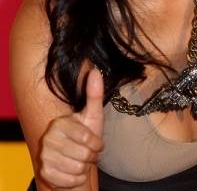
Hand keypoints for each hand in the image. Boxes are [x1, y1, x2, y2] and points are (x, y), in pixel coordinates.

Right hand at [38, 68, 103, 189]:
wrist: (74, 160)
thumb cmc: (87, 136)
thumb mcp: (93, 115)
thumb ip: (94, 94)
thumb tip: (97, 70)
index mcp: (60, 123)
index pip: (87, 138)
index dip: (96, 143)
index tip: (96, 143)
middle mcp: (48, 138)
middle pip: (83, 154)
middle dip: (91, 156)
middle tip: (89, 153)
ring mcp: (44, 156)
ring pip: (77, 168)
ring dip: (84, 167)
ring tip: (82, 160)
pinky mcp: (44, 172)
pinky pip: (69, 180)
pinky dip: (76, 178)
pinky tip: (74, 171)